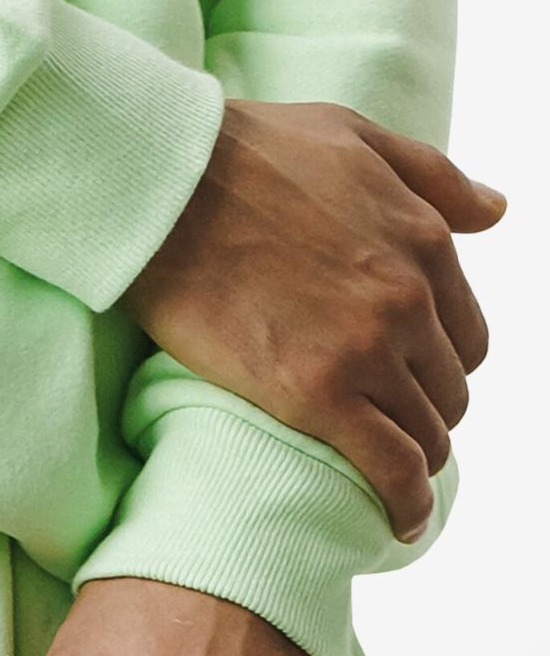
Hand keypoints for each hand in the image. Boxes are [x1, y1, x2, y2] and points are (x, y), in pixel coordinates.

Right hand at [123, 98, 505, 540]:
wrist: (160, 184)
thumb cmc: (241, 151)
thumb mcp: (352, 136)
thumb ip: (431, 178)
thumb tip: (496, 211)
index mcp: (422, 241)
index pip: (464, 333)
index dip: (436, 360)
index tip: (403, 375)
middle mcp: (407, 299)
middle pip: (447, 388)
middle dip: (422, 408)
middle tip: (378, 420)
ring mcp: (364, 349)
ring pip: (425, 433)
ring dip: (413, 457)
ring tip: (384, 473)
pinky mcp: (314, 393)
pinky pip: (389, 467)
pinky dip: (404, 501)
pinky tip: (400, 519)